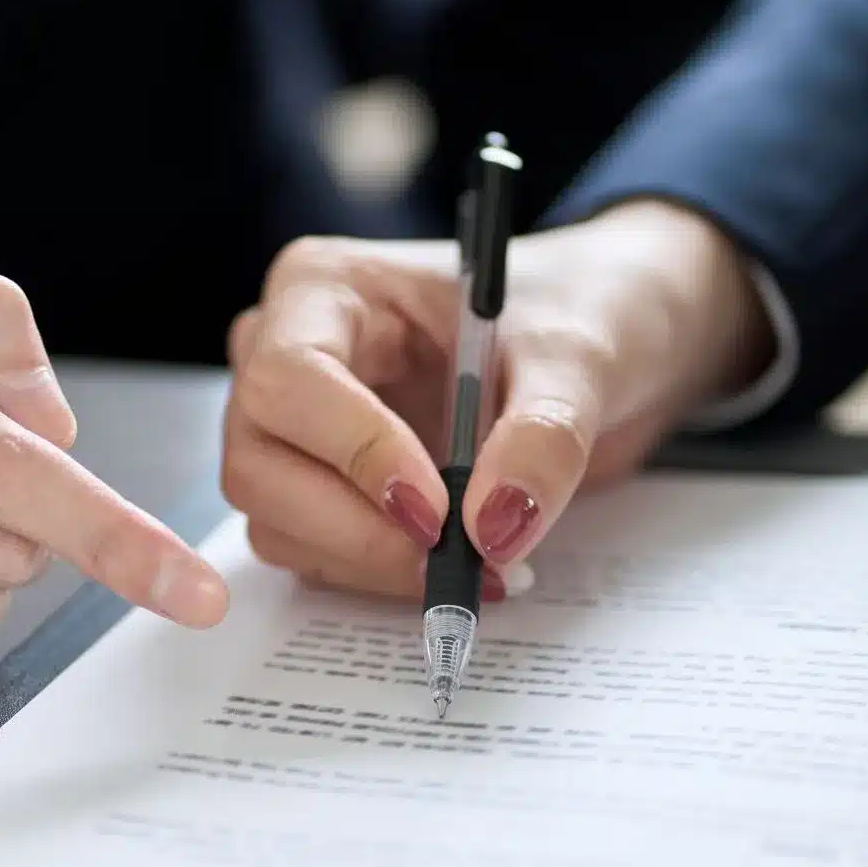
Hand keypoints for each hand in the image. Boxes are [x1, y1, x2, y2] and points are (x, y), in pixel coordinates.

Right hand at [221, 200, 770, 598]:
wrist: (609, 344)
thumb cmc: (580, 311)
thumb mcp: (580, 359)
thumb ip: (545, 435)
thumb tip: (495, 526)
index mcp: (325, 289)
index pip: (291, 377)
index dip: (353, 451)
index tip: (436, 509)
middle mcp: (285, 353)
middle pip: (258, 463)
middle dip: (353, 529)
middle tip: (454, 562)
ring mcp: (294, 429)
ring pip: (274, 521)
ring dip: (368, 562)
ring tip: (478, 566)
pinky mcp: (318, 489)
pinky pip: (311, 553)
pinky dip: (377, 576)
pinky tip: (458, 566)